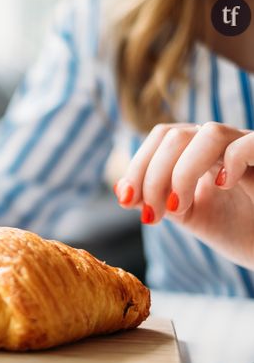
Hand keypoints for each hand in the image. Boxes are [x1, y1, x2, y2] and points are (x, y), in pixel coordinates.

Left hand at [115, 122, 253, 269]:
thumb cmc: (237, 229)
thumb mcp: (188, 215)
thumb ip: (157, 199)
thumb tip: (121, 190)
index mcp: (197, 151)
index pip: (160, 139)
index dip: (137, 166)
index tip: (126, 201)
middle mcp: (221, 143)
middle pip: (174, 135)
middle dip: (152, 176)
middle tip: (152, 215)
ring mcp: (248, 146)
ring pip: (208, 133)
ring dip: (182, 173)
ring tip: (180, 208)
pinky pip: (249, 143)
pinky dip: (231, 160)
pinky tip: (221, 186)